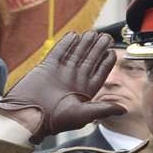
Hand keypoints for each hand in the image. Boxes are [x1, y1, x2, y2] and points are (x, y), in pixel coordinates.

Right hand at [0, 31, 124, 138]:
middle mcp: (73, 81)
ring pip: (75, 54)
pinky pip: (59, 52)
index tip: (113, 52)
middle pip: (88, 60)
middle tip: (106, 37)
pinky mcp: (47, 67)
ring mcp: (60, 73)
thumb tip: (123, 110)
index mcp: (84, 91)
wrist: (28, 115)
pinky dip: (66, 43)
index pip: (99, 73)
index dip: (106, 62)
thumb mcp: (82, 115)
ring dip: (84, 43)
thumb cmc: (54, 120)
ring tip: (93, 33)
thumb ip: (103, 109)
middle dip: (97, 48)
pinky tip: (73, 35)